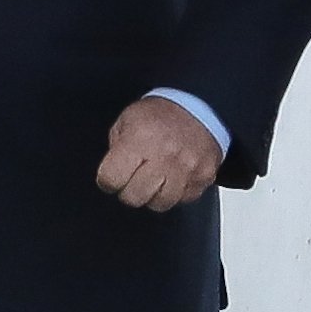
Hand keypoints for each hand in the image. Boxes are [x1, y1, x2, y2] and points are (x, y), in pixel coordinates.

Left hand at [97, 95, 223, 214]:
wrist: (200, 107)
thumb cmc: (161, 114)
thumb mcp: (128, 120)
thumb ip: (115, 147)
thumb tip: (111, 173)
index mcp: (140, 138)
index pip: (110, 179)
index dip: (107, 180)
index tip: (111, 177)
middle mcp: (164, 155)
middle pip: (134, 197)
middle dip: (128, 191)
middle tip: (133, 178)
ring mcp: (186, 169)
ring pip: (159, 204)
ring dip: (153, 195)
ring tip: (154, 179)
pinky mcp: (203, 177)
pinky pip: (183, 200)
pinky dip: (176, 193)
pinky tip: (173, 177)